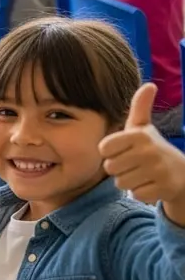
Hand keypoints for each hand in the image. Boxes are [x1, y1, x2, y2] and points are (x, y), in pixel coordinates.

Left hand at [100, 83, 184, 214]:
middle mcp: (149, 151)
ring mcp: (158, 171)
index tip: (124, 150)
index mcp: (138, 135)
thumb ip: (139, 107)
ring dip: (129, 181)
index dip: (110, 152)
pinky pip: (136, 194)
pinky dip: (141, 192)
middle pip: (110, 168)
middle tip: (134, 164)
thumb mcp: (143, 127)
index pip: (103, 149)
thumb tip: (149, 85)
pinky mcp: (164, 189)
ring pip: (121, 183)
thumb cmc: (151, 148)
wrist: (182, 173)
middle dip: (119, 169)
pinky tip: (151, 184)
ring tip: (142, 173)